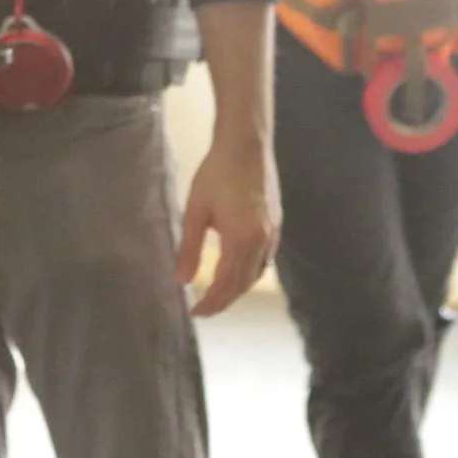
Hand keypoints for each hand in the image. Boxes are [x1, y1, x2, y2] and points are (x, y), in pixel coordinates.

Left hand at [174, 136, 279, 316]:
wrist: (246, 144)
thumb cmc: (216, 173)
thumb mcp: (196, 210)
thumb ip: (189, 248)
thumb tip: (181, 281)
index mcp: (242, 240)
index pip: (227, 283)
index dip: (211, 302)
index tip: (195, 312)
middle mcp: (263, 241)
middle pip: (244, 283)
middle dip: (224, 300)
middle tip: (204, 309)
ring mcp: (273, 233)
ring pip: (257, 273)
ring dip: (238, 287)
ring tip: (218, 293)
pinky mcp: (276, 223)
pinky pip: (265, 259)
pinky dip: (250, 271)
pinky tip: (237, 268)